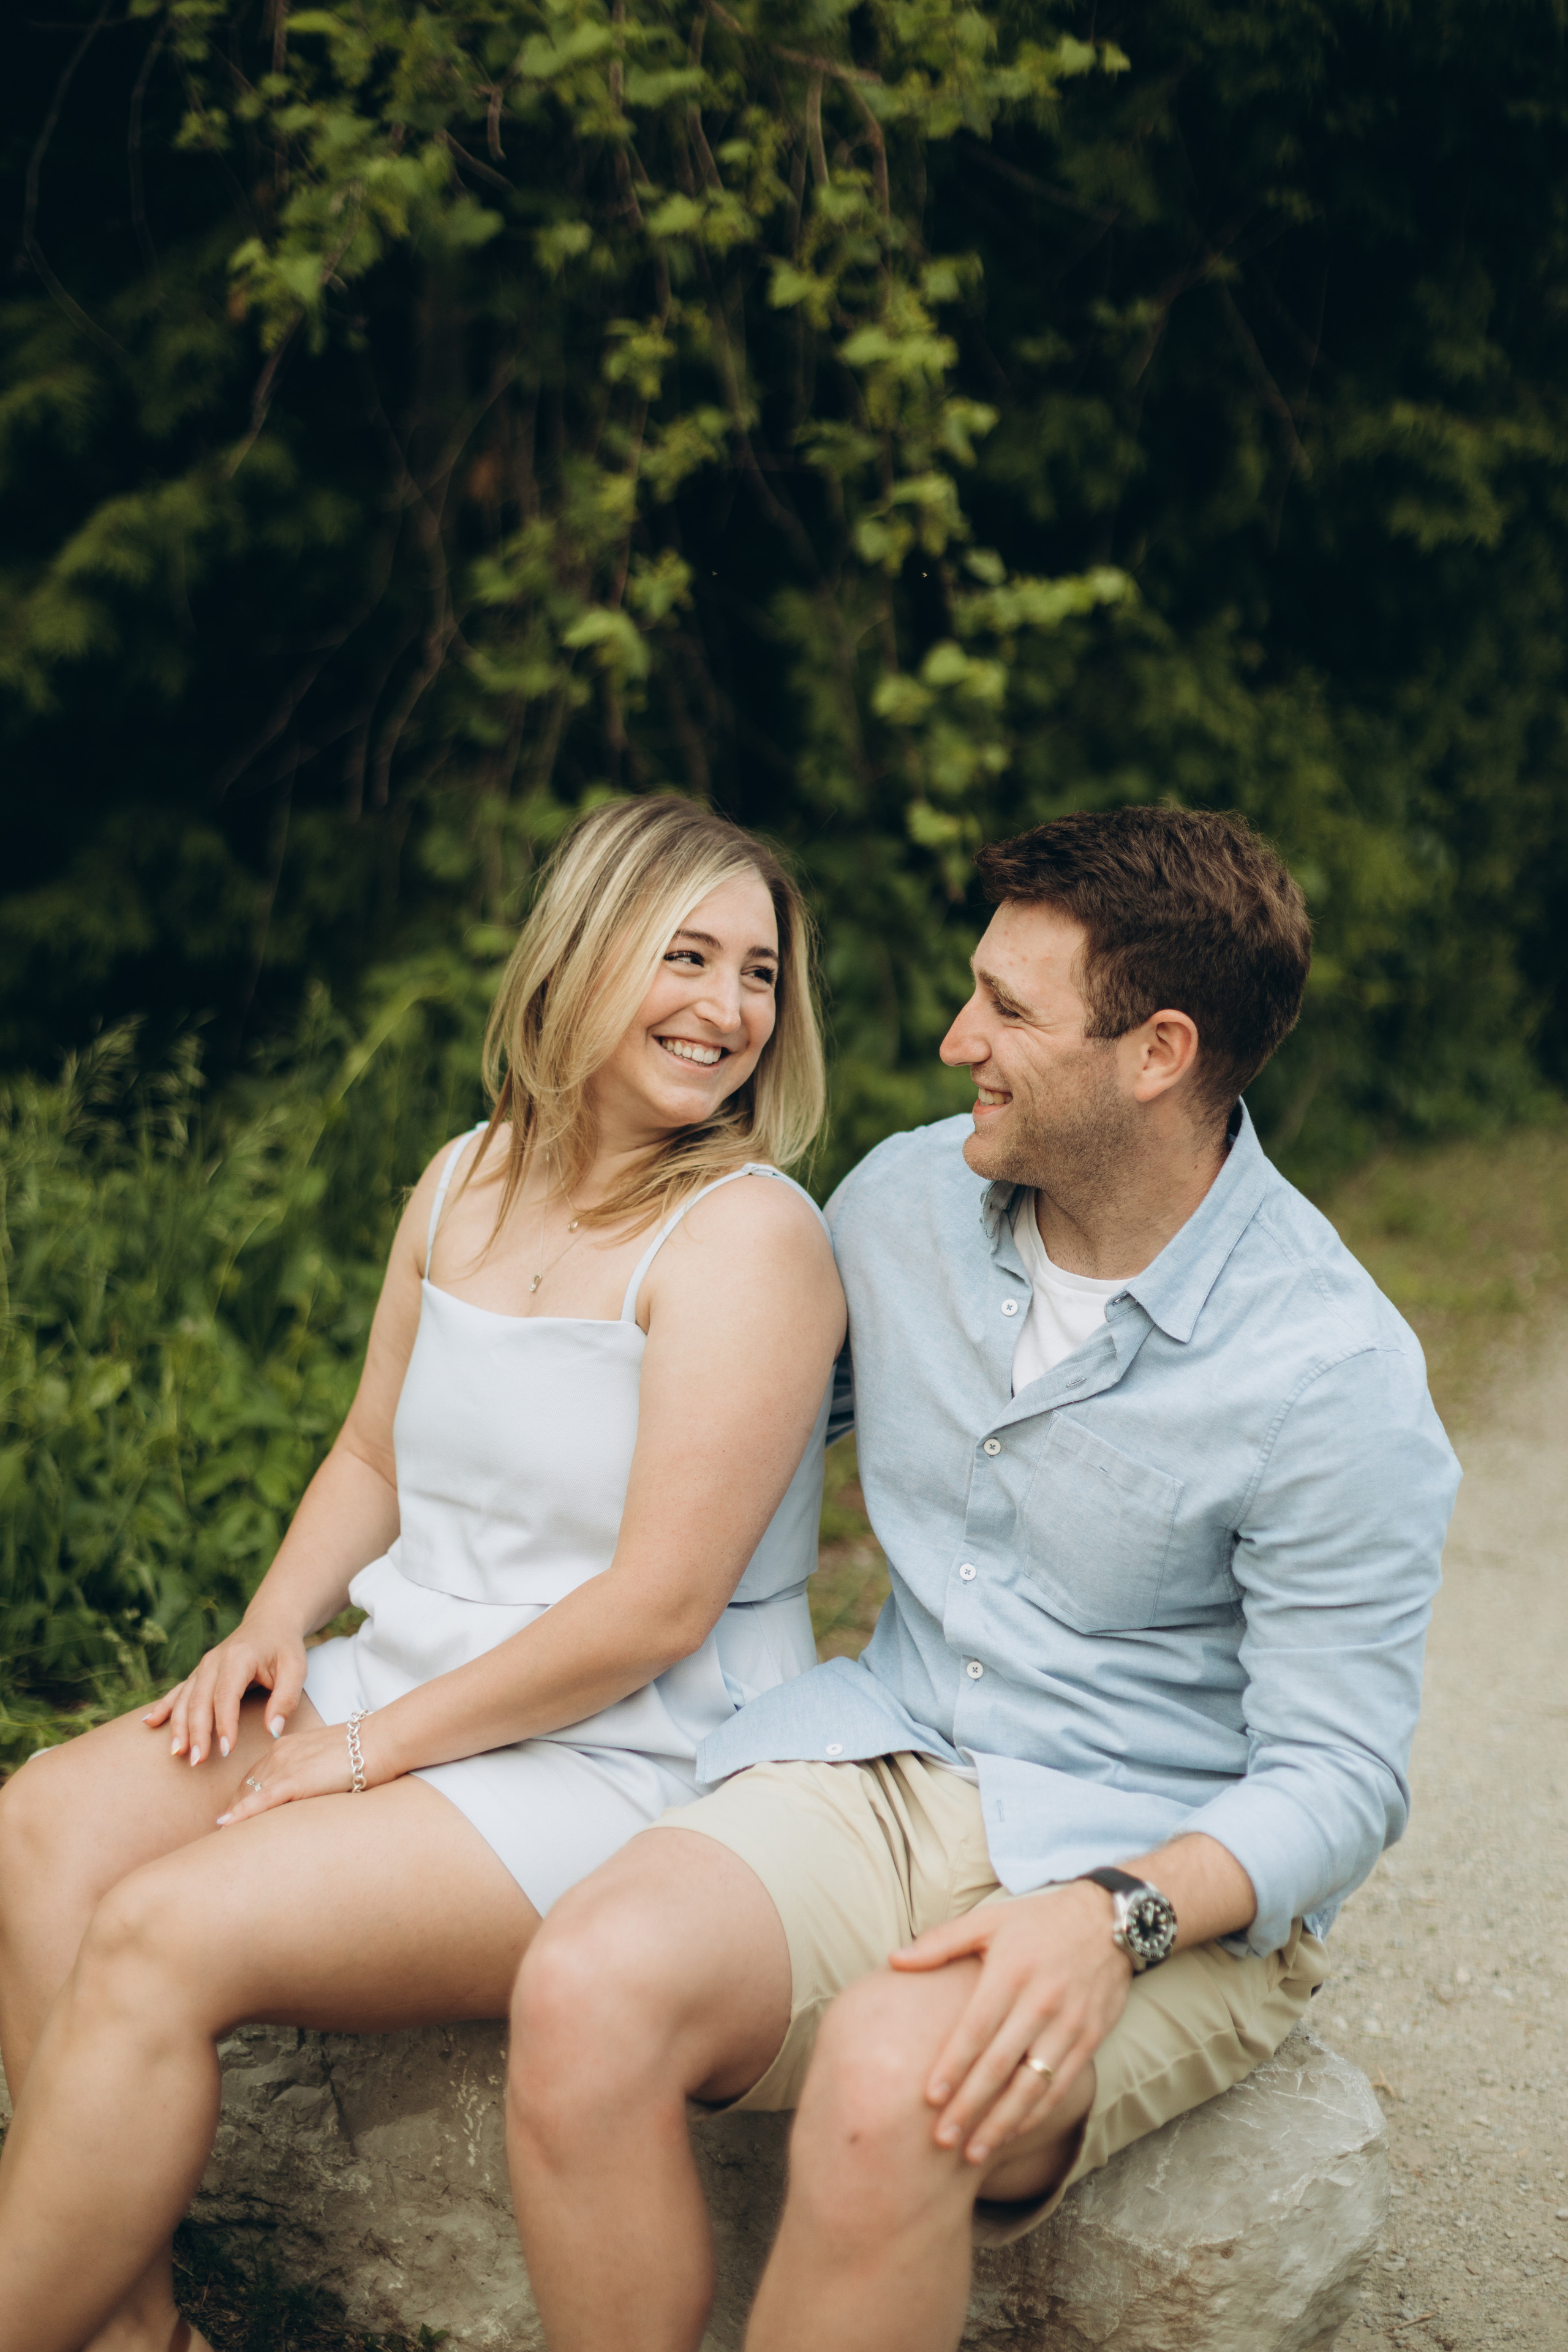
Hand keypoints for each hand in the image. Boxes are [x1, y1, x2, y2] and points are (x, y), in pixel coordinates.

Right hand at [141, 1614, 310, 1767]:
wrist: (270, 1622)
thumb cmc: (284, 1648)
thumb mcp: (295, 1669)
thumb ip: (286, 1699)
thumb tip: (273, 1731)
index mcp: (238, 1658)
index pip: (227, 1696)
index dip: (225, 1724)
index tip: (226, 1751)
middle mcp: (214, 1661)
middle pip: (200, 1701)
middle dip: (196, 1733)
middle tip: (197, 1762)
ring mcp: (203, 1667)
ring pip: (185, 1699)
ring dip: (178, 1727)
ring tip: (177, 1753)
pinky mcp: (199, 1673)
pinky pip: (178, 1692)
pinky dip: (163, 1707)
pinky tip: (149, 1723)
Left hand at [214, 1717, 385, 1825]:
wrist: (382, 1740)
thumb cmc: (365, 1751)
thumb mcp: (330, 1759)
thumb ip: (313, 1774)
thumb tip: (313, 1793)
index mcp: (287, 1748)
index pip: (255, 1777)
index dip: (243, 1801)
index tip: (235, 1821)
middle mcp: (279, 1754)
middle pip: (245, 1787)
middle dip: (233, 1812)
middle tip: (222, 1838)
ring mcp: (285, 1766)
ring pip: (248, 1795)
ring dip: (234, 1818)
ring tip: (222, 1842)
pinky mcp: (295, 1780)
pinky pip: (260, 1800)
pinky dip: (241, 1813)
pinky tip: (225, 1825)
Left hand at [889, 1882, 1133, 2165]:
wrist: (1109, 1921)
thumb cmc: (1038, 1922)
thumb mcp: (989, 1921)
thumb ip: (941, 1942)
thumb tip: (894, 1960)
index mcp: (1010, 1973)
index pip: (976, 2029)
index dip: (953, 2066)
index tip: (930, 2099)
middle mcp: (1041, 2002)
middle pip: (1000, 2065)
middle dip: (970, 2107)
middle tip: (942, 2140)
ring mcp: (1069, 2024)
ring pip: (1032, 2085)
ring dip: (1002, 2123)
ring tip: (973, 2152)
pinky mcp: (1090, 2039)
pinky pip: (1060, 2086)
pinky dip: (1035, 2114)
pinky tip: (1011, 2132)